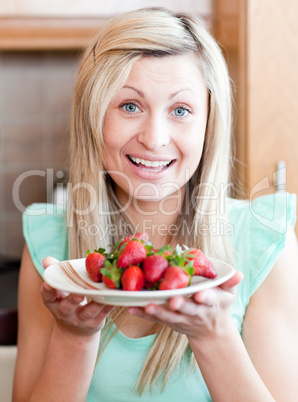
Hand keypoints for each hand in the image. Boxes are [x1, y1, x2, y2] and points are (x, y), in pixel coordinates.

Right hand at [41, 257, 113, 335]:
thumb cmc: (67, 301)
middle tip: (79, 293)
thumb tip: (47, 259)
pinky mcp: (94, 323)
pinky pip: (102, 314)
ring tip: (103, 293)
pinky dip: (108, 306)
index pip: (48, 296)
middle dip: (73, 300)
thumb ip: (56, 273)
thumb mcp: (59, 290)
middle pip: (67, 307)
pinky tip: (115, 297)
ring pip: (87, 312)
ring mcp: (80, 320)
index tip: (48, 283)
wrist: (75, 331)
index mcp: (54, 302)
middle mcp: (65, 313)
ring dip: (95, 303)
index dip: (47, 290)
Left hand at [127, 271, 242, 340]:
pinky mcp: (168, 322)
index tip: (200, 296)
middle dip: (180, 306)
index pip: (209, 299)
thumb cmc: (217, 305)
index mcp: (211, 302)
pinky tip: (129, 308)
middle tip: (172, 301)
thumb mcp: (228, 294)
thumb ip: (231, 282)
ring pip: (169, 316)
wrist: (209, 331)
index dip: (205, 298)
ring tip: (146, 305)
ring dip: (157, 311)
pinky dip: (142, 314)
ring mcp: (181, 319)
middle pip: (187, 309)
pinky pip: (154, 318)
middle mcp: (195, 312)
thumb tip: (239, 273)